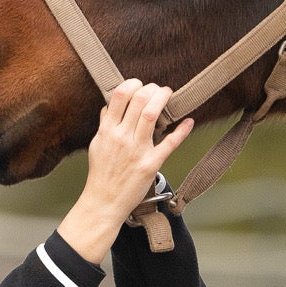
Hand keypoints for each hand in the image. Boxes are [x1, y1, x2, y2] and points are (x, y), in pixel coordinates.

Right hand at [56, 81, 194, 264]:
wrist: (104, 203)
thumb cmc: (101, 175)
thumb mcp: (97, 145)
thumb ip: (104, 124)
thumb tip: (109, 106)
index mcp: (108, 130)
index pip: (120, 94)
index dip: (133, 83)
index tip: (140, 85)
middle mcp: (122, 137)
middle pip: (139, 99)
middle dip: (152, 88)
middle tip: (158, 90)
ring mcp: (137, 150)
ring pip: (152, 114)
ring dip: (163, 99)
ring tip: (168, 95)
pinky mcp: (150, 164)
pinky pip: (169, 143)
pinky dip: (182, 131)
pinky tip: (188, 121)